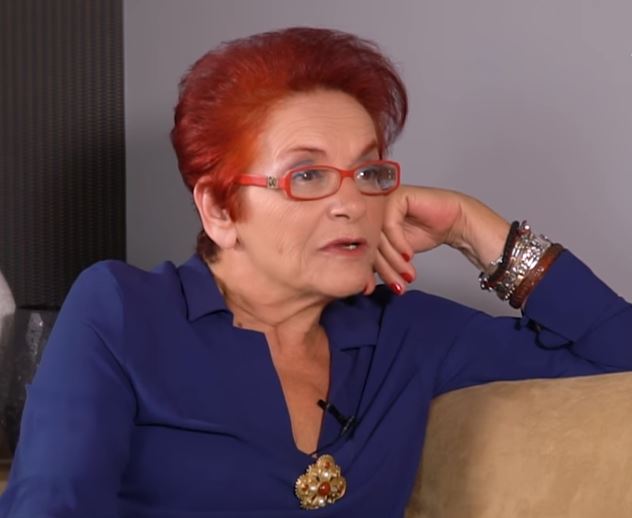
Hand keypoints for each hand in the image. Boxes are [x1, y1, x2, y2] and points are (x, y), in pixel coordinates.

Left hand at [371, 185, 509, 293]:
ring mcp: (383, 200)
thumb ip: (379, 261)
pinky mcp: (396, 196)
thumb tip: (362, 284)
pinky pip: (390, 225)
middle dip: (385, 269)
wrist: (454, 221)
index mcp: (367, 220)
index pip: (361, 247)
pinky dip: (399, 244)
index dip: (368, 271)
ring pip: (379, 237)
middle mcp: (372, 209)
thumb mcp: (396, 253)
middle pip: (369, 243)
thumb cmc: (426, 232)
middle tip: (398, 284)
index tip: (375, 288)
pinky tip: (409, 255)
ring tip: (407, 274)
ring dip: (394, 260)